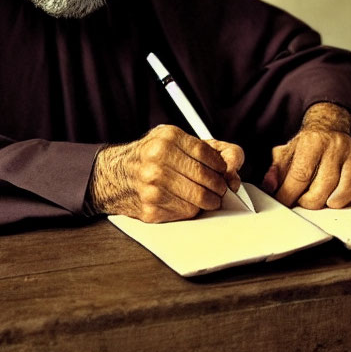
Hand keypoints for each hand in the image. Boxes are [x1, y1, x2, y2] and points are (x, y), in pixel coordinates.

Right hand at [87, 124, 244, 222]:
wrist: (115, 175)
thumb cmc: (151, 156)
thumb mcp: (175, 141)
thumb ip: (210, 148)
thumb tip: (235, 166)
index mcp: (168, 138)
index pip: (209, 155)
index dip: (222, 166)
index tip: (223, 172)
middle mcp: (158, 159)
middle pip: (207, 178)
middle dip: (219, 186)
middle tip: (218, 188)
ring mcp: (153, 185)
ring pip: (199, 199)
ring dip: (208, 201)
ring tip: (204, 196)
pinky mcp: (151, 207)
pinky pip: (186, 213)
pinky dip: (190, 209)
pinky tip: (182, 200)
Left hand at [262, 103, 350, 208]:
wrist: (330, 126)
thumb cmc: (307, 144)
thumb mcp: (287, 151)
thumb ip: (277, 170)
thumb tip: (269, 186)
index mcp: (312, 142)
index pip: (300, 174)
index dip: (289, 194)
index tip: (284, 203)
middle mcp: (335, 146)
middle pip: (325, 184)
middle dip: (311, 201)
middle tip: (303, 203)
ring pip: (348, 187)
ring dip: (335, 202)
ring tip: (324, 203)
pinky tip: (348, 201)